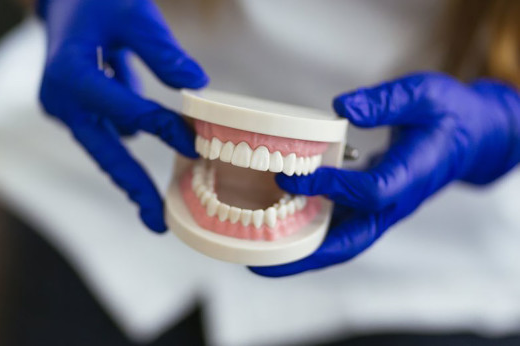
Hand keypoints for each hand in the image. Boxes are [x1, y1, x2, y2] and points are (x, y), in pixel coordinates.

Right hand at [37, 0, 207, 231]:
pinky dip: (129, 143)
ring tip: (159, 205)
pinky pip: (107, 134)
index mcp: (71, 75)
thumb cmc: (97, 3)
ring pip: (105, 150)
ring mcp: (66, 110)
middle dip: (134, 187)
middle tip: (159, 222)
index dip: (163, 129)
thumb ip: (162, 50)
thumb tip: (197, 83)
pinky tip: (152, 154)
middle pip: (104, 154)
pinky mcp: (76, 112)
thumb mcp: (132, 13)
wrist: (65, 3)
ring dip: (132, 173)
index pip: (126, 111)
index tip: (194, 145)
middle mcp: (62, 100)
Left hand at [252, 72, 519, 276]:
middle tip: (263, 260)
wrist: (468, 138)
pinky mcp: (373, 206)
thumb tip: (341, 106)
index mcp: (412, 173)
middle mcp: (396, 200)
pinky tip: (280, 228)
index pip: (371, 191)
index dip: (332, 187)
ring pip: (344, 242)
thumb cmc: (446, 114)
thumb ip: (385, 101)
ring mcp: (384, 208)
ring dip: (304, 253)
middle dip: (308, 254)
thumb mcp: (422, 94)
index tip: (293, 176)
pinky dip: (313, 234)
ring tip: (261, 256)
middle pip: (352, 241)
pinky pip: (342, 228)